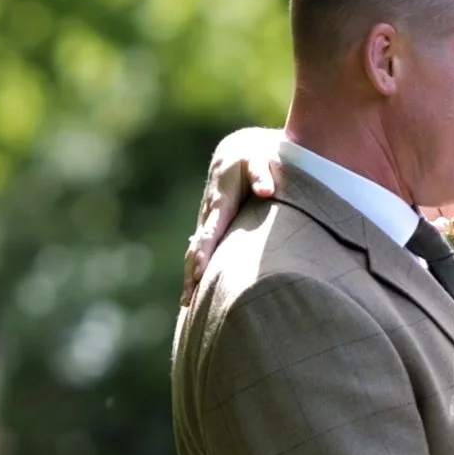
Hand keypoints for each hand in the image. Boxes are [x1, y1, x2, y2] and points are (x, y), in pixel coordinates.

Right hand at [181, 127, 284, 305]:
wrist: (238, 150)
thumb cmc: (256, 156)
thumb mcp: (262, 160)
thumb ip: (262, 174)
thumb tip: (266, 191)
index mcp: (221, 202)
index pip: (210, 232)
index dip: (204, 254)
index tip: (200, 274)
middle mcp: (209, 214)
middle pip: (196, 248)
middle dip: (191, 274)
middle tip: (188, 301)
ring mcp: (207, 219)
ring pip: (195, 251)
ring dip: (190, 276)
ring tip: (187, 304)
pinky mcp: (210, 224)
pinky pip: (200, 249)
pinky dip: (195, 268)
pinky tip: (194, 289)